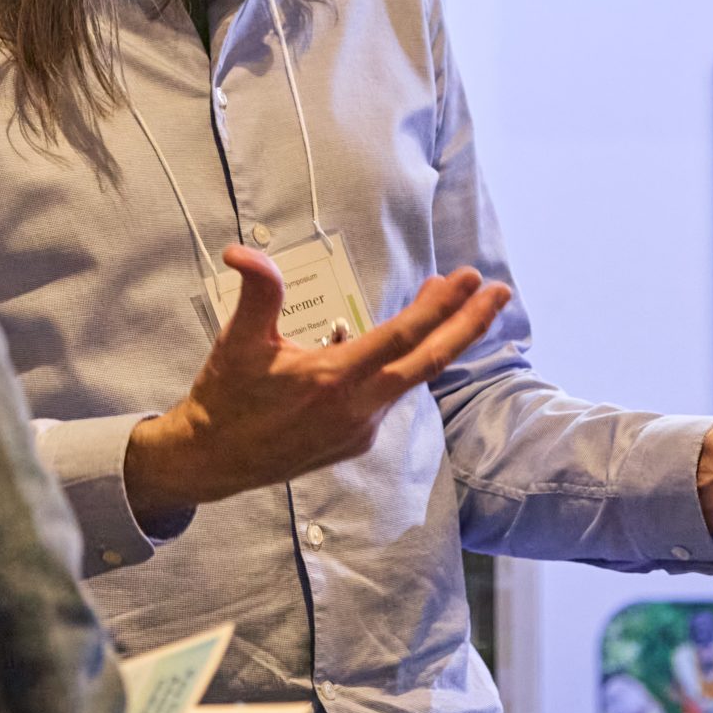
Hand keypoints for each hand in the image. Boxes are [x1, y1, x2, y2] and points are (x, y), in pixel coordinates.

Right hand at [124, 247, 512, 521]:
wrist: (212, 460)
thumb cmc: (225, 397)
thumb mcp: (239, 341)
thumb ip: (258, 293)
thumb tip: (242, 251)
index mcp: (332, 380)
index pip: (400, 338)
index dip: (440, 307)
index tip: (468, 279)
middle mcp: (356, 409)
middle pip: (429, 363)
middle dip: (469, 325)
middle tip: (500, 291)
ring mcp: (359, 430)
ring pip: (412, 380)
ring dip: (438, 342)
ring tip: (456, 304)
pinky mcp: (355, 443)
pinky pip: (388, 398)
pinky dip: (403, 367)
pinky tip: (396, 344)